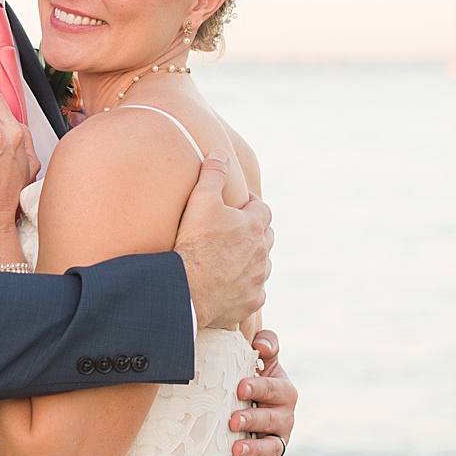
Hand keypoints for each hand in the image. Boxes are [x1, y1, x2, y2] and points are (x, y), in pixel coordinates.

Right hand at [173, 151, 271, 329]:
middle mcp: (262, 253)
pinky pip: (256, 292)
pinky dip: (248, 287)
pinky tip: (234, 286)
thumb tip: (221, 154)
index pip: (262, 209)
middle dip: (255, 231)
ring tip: (235, 258)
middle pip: (267, 236)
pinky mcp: (251, 302)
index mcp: (254, 226)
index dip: (250, 205)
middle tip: (236, 230)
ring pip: (263, 265)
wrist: (189, 289)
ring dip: (254, 259)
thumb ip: (213, 174)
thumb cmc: (194, 243)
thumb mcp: (200, 200)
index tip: (238, 205)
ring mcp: (257, 279)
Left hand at [230, 329, 296, 455]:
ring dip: (255, 450)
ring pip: (273, 448)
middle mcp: (284, 418)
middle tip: (232, 421)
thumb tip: (262, 343)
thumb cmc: (253, 379)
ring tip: (235, 451)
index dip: (260, 388)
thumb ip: (268, 346)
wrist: (250, 404)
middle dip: (254, 420)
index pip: (275, 389)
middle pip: (275, 420)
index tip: (240, 388)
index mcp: (283, 391)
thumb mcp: (264, 361)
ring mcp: (279, 442)